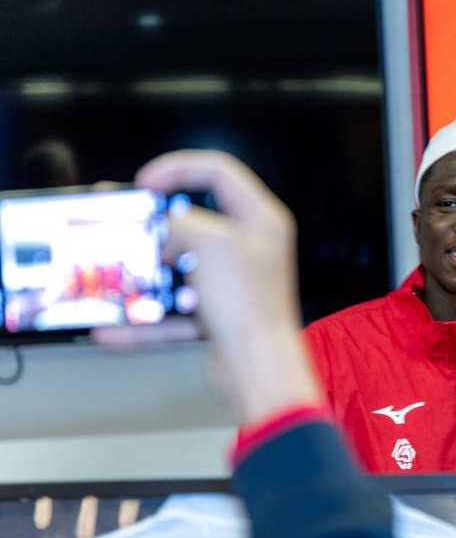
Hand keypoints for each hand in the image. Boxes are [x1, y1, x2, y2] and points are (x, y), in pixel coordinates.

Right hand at [92, 150, 320, 423]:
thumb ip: (180, 225)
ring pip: (179, 270)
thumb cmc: (250, 303)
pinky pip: (174, 312)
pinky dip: (145, 320)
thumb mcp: (211, 244)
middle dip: (153, 226)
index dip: (178, 169)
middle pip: (194, 223)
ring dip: (146, 274)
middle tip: (120, 224)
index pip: (219, 172)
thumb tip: (162, 233)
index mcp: (261, 220)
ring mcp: (235, 284)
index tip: (144, 183)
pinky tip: (113, 329)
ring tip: (112, 274)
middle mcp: (251, 248)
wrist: (259, 368)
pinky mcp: (219, 315)